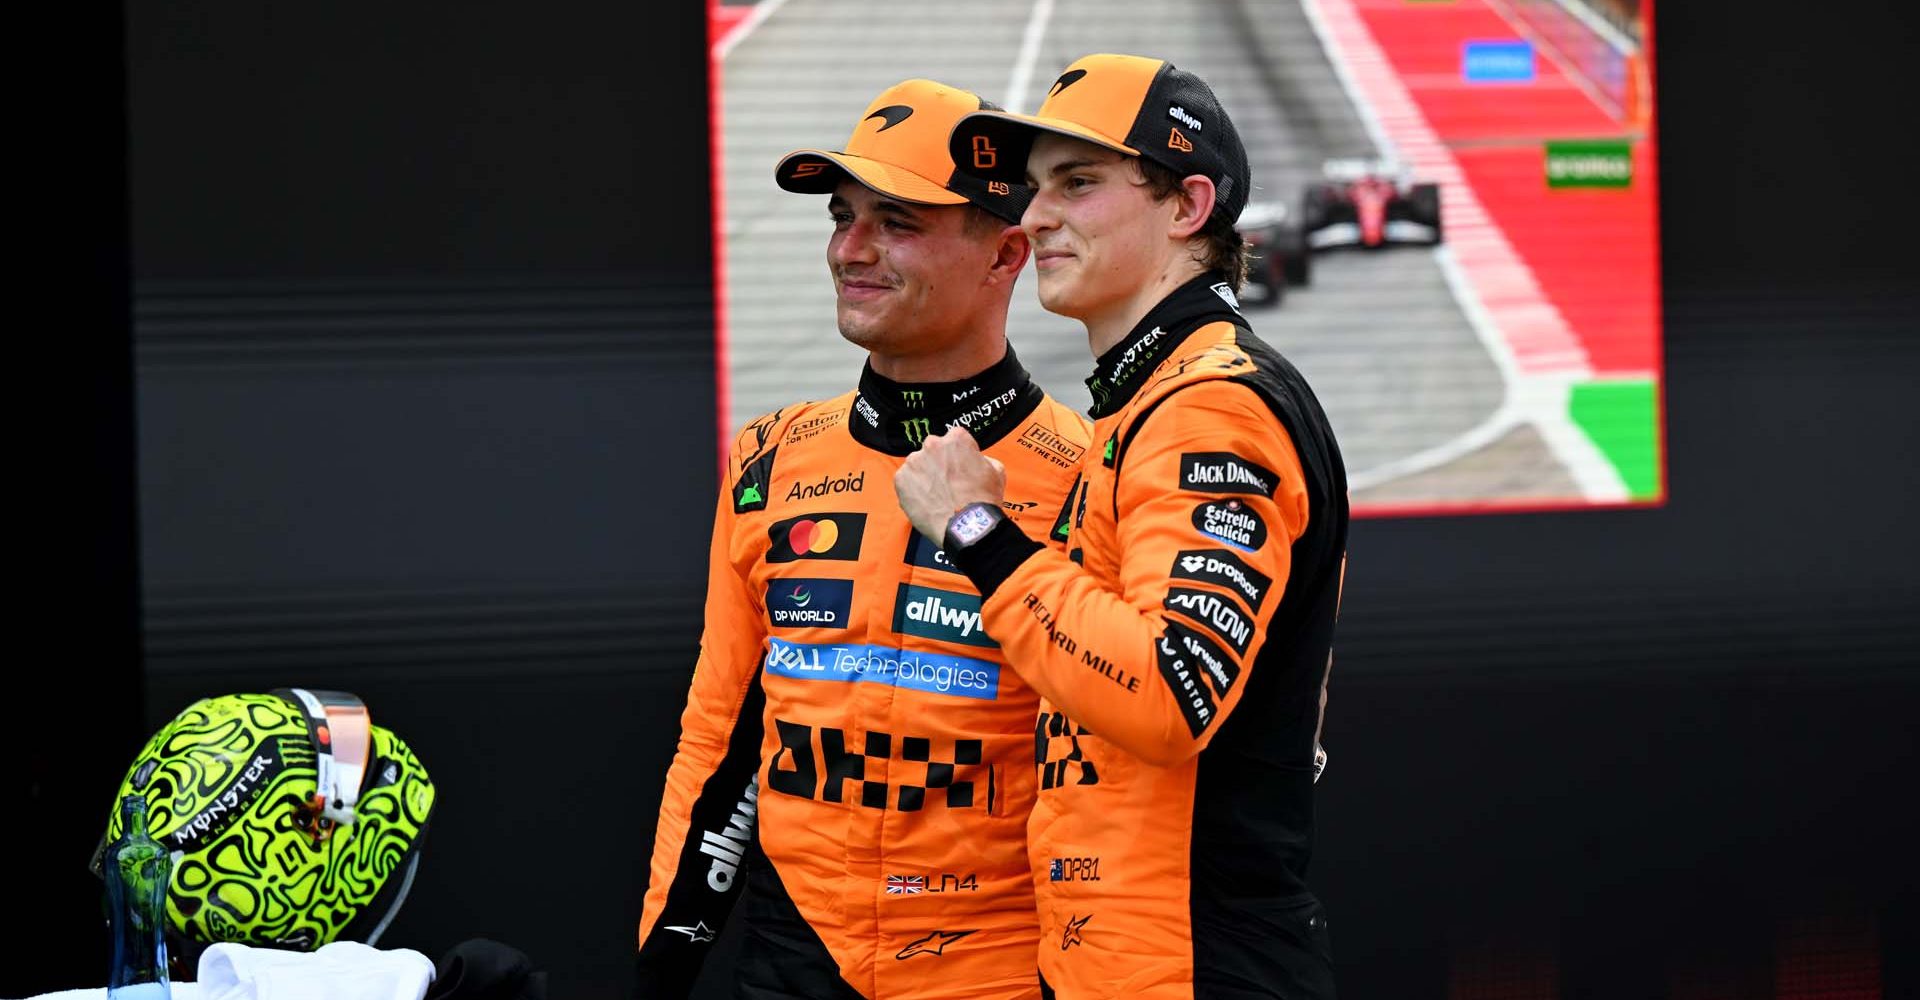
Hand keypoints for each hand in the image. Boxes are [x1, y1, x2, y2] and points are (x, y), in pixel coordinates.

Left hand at [894, 427, 1005, 543]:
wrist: (967, 525)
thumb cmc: (981, 501)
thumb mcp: (996, 471)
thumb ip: (981, 458)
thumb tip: (976, 461)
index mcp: (956, 439)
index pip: (954, 439)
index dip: (958, 454)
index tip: (958, 465)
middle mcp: (933, 445)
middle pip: (933, 450)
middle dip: (939, 463)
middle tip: (947, 482)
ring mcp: (914, 462)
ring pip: (917, 465)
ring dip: (925, 476)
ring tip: (937, 494)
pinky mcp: (901, 480)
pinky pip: (905, 481)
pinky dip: (912, 489)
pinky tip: (926, 500)